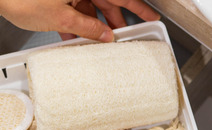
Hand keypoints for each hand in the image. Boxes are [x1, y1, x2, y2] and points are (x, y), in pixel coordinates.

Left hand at [0, 0, 159, 41]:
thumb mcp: (62, 17)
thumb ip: (88, 27)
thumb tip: (104, 35)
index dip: (138, 8)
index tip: (150, 17)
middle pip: (106, 0)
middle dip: (113, 20)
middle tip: (123, 36)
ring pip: (88, 5)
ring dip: (92, 24)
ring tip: (97, 43)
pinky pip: (73, 7)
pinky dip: (76, 21)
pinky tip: (74, 37)